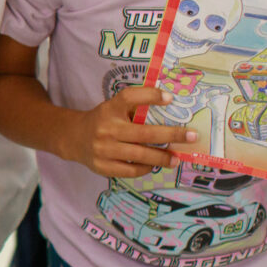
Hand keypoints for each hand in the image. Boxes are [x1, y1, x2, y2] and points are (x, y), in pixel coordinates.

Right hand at [63, 86, 194, 177]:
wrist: (74, 138)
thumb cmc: (104, 120)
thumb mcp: (114, 108)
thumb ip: (135, 107)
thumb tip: (172, 109)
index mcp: (110, 108)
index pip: (130, 97)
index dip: (150, 96)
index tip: (170, 98)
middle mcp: (106, 128)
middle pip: (145, 133)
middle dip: (172, 135)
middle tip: (192, 136)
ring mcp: (103, 149)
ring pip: (141, 155)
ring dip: (163, 157)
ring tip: (177, 159)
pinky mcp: (102, 167)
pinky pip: (131, 170)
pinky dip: (146, 168)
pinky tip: (153, 165)